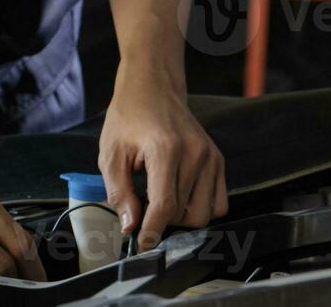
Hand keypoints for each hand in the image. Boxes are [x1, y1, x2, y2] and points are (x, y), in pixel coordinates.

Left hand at [98, 59, 225, 249]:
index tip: (142, 243)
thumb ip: (119, 192)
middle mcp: (195, 153)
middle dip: (163, 221)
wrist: (152, 87)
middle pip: (185, 213)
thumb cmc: (129, 117)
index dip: (152, 230)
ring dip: (182, 216)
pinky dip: (201, 207)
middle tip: (144, 208)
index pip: (164, 205)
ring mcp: (211, 156)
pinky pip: (219, 202)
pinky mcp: (219, 160)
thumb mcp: (111, 152)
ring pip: (205, 213)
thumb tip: (131, 225)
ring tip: (161, 198)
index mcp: (165, 149)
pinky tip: (180, 194)